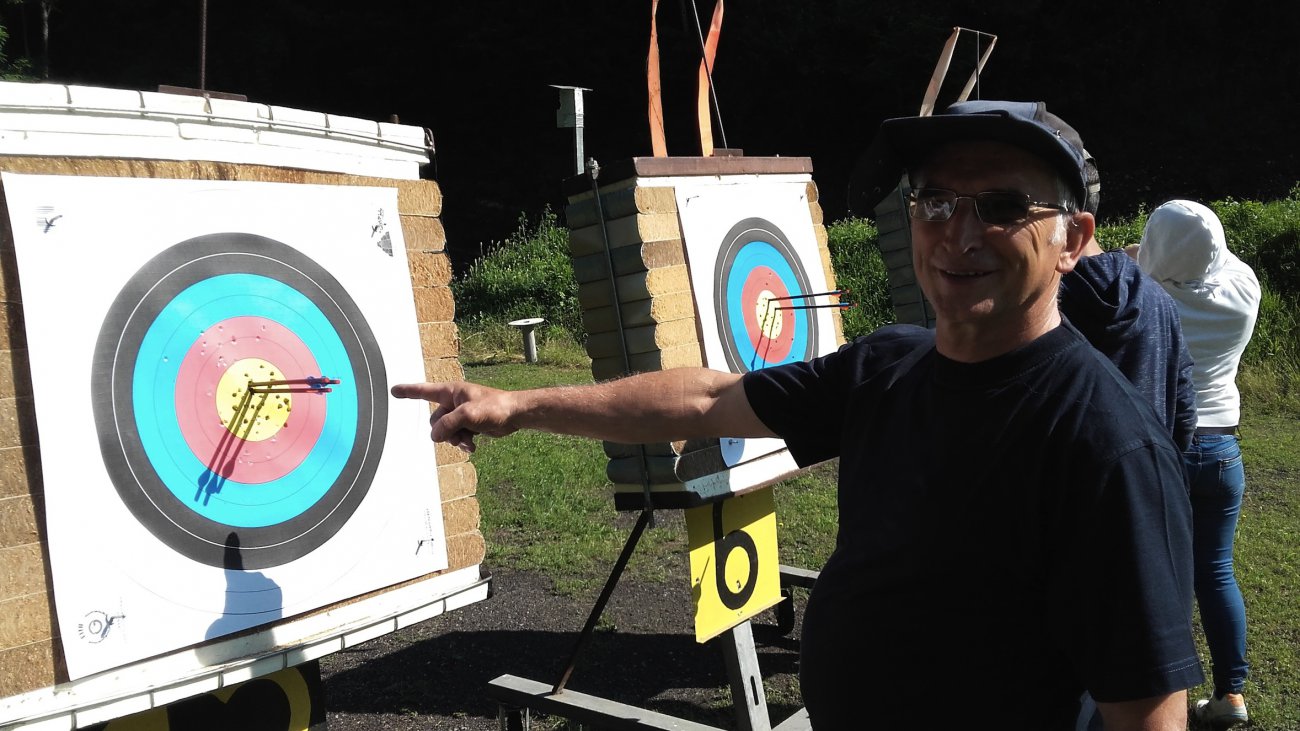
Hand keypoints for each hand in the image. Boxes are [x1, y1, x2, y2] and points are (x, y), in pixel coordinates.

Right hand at [390, 381, 517, 451]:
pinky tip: (473, 446)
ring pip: (446, 432)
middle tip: (460, 432)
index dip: (408, 391)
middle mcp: (454, 402)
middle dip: (445, 431)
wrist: (515, 415)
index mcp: (451, 392)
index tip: (393, 390)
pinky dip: (463, 443)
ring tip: (469, 439)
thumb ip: (447, 424)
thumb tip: (435, 436)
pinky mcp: (469, 425)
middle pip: (435, 421)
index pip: (424, 391)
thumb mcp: (467, 414)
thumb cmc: (495, 407)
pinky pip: (457, 437)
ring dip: (455, 439)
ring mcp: (461, 414)